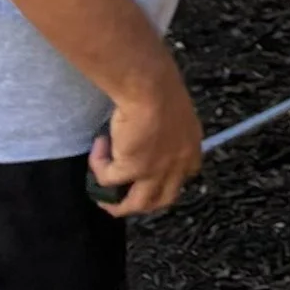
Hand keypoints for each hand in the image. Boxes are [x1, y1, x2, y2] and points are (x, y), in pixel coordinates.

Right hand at [91, 61, 202, 218]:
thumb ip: (167, 133)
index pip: (184, 176)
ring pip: (136, 204)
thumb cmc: (161, 88)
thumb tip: (149, 140)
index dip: (166, 180)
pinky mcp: (133, 169)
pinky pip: (107, 179)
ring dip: (116, 204)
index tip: (149, 175)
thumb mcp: (174, 115)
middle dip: (142, 202)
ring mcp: (157, 171)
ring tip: (102, 196)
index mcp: (191, 148)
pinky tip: (98, 146)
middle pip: (163, 199)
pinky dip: (98, 165)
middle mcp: (179, 165)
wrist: (149, 85)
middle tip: (123, 196)